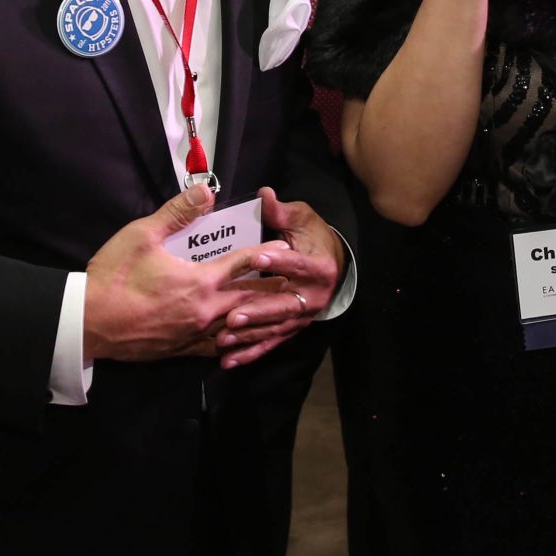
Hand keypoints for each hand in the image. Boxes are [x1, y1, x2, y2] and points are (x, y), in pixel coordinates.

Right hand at [82, 183, 291, 362]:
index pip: (242, 263)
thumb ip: (177, 213)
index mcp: (199, 282)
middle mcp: (204, 311)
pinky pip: (216, 348)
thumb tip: (206, 192)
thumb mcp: (142, 235)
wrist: (87, 322)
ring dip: (258, 317)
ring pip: (237, 326)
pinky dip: (232, 341)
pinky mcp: (181, 350)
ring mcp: (194, 334)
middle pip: (249, 298)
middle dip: (272, 288)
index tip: (286, 247)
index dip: (266, 253)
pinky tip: (239, 339)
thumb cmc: (113, 276)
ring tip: (277, 311)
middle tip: (294, 282)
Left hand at [214, 187, 347, 367]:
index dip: (280, 261)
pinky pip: (270, 344)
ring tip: (224, 338)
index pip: (299, 265)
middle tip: (233, 315)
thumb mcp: (301, 219)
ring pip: (275, 329)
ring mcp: (303, 317)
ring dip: (250, 336)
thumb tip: (264, 194)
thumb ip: (281, 211)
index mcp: (320, 268)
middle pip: (285, 305)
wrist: (331, 265)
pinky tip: (227, 361)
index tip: (256, 257)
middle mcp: (314, 297)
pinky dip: (250, 353)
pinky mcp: (291, 329)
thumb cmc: (311, 237)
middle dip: (259, 311)